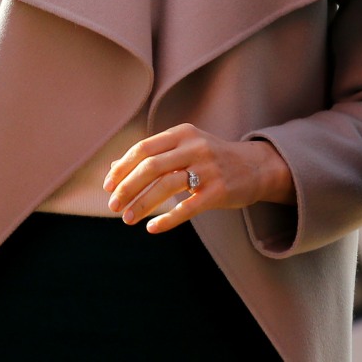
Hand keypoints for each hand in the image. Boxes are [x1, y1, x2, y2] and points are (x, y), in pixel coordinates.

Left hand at [103, 123, 294, 233]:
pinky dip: (167, 220)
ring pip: (166, 186)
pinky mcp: (218, 191)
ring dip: (142, 204)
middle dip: (127, 187)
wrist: (254, 167)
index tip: (107, 187)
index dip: (122, 168)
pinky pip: (187, 208)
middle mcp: (195, 147)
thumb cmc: (211, 158)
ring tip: (127, 219)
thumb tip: (113, 169)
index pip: (144, 148)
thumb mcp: (185, 147)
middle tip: (113, 206)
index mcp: (184, 133)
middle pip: (151, 166)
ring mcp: (208, 168)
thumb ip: (152, 155)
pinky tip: (152, 228)